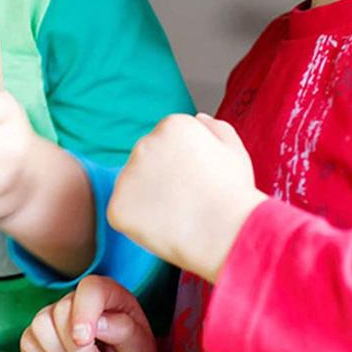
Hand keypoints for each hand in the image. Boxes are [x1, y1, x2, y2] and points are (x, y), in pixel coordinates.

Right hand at [20, 275, 158, 351]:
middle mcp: (79, 299)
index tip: (86, 341)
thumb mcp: (140, 347)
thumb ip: (124, 331)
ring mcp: (56, 314)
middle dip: (76, 347)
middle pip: (60, 311)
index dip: (84, 313)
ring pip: (40, 324)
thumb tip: (100, 323)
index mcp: (108, 294)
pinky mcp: (39, 333)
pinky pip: (28, 342)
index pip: (89, 288)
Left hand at [107, 113, 265, 281]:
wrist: (226, 233)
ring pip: (134, 188)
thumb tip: (198, 118)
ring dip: (150, 200)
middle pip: (147, 162)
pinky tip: (164, 229)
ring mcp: (126, 174)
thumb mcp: (235, 152)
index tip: (201, 181)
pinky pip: (124, 214)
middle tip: (190, 200)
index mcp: (171, 125)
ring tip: (180, 216)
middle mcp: (143, 143)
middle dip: (163, 179)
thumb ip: (216, 129)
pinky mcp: (117, 206)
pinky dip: (139, 224)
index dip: (185, 166)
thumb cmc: (234, 194)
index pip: (167, 142)